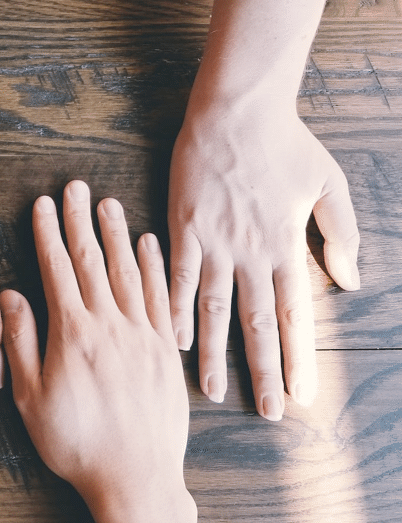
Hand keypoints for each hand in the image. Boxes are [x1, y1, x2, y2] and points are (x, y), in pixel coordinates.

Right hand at [1, 181, 196, 522]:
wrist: (136, 479)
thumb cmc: (76, 444)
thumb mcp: (31, 399)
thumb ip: (19, 344)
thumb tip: (10, 297)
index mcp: (73, 334)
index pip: (58, 270)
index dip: (48, 234)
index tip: (43, 204)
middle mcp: (111, 326)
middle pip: (93, 261)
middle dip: (81, 221)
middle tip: (76, 187)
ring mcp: (143, 336)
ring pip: (129, 272)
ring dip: (117, 235)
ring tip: (108, 204)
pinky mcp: (166, 351)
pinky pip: (161, 297)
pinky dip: (155, 267)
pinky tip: (149, 245)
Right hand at [168, 105, 359, 418]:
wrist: (236, 110)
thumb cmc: (285, 143)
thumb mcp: (329, 184)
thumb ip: (340, 235)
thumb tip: (350, 281)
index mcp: (286, 246)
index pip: (294, 314)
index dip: (298, 358)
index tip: (302, 395)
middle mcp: (251, 253)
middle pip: (256, 323)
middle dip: (263, 371)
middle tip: (266, 412)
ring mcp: (214, 242)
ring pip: (214, 309)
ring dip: (213, 353)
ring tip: (212, 391)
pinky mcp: (183, 228)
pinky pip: (178, 277)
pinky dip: (175, 309)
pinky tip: (173, 339)